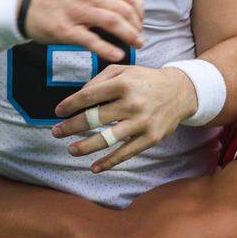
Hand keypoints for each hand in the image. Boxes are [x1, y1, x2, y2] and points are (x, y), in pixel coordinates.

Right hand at [23, 0, 144, 62]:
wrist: (25, 5)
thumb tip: (137, 4)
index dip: (138, 13)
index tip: (140, 24)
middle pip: (123, 10)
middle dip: (136, 27)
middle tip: (140, 39)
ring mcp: (76, 11)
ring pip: (112, 22)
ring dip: (129, 36)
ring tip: (136, 46)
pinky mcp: (65, 29)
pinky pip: (92, 40)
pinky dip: (108, 49)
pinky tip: (117, 55)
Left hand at [51, 65, 197, 172]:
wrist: (180, 91)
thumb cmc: (145, 80)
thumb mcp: (124, 70)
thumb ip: (99, 80)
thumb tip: (78, 97)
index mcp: (123, 83)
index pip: (89, 96)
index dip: (70, 105)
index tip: (58, 112)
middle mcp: (132, 103)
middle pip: (94, 118)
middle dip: (71, 127)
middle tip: (56, 133)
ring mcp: (142, 122)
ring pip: (107, 139)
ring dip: (85, 147)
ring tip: (71, 149)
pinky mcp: (151, 138)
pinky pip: (125, 153)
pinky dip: (108, 162)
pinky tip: (93, 167)